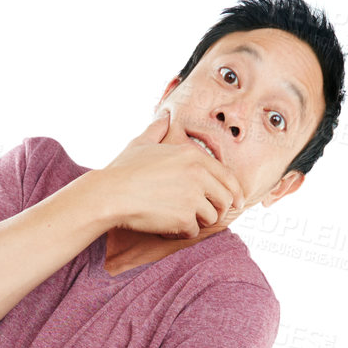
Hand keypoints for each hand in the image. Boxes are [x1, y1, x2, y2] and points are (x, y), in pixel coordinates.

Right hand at [92, 110, 245, 238]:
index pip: (227, 176)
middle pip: (225, 198)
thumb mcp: (142, 143)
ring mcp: (192, 197)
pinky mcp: (184, 217)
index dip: (234, 191)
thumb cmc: (124, 170)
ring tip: (184, 220)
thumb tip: (164, 115)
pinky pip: (193, 231)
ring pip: (212, 217)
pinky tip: (170, 228)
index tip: (236, 201)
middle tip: (210, 216)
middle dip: (220, 209)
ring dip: (200, 222)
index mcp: (193, 156)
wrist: (111, 194)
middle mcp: (198, 175)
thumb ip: (158, 128)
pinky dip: (183, 232)